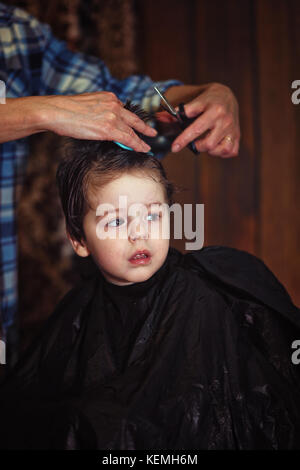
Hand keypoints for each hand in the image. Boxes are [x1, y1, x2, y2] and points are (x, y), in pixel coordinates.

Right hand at [40, 91, 156, 151]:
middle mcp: (113, 104)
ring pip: (132, 130)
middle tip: (152, 133)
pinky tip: (142, 149)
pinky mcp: (108, 128)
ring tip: (147, 146)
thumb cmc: (65, 110)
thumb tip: (102, 122)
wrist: (55, 111)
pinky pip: (128, 138)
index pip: (124, 110)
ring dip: (141, 140)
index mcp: (108, 97)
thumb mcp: (87, 104)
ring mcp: (112, 116)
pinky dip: (137, 145)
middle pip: (133, 119)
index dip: (131, 120)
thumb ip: (99, 110)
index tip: (136, 124)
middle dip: (144, 127)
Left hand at [171, 83, 239, 156]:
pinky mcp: (237, 136)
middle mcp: (226, 120)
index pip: (196, 129)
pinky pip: (229, 152)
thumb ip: (179, 111)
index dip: (183, 140)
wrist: (227, 96)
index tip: (174, 148)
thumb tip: (160, 117)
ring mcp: (233, 129)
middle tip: (194, 141)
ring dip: (208, 149)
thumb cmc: (208, 99)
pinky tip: (215, 144)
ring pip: (218, 150)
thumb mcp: (195, 101)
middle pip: (207, 144)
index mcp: (214, 110)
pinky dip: (220, 152)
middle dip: (197, 145)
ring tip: (205, 140)